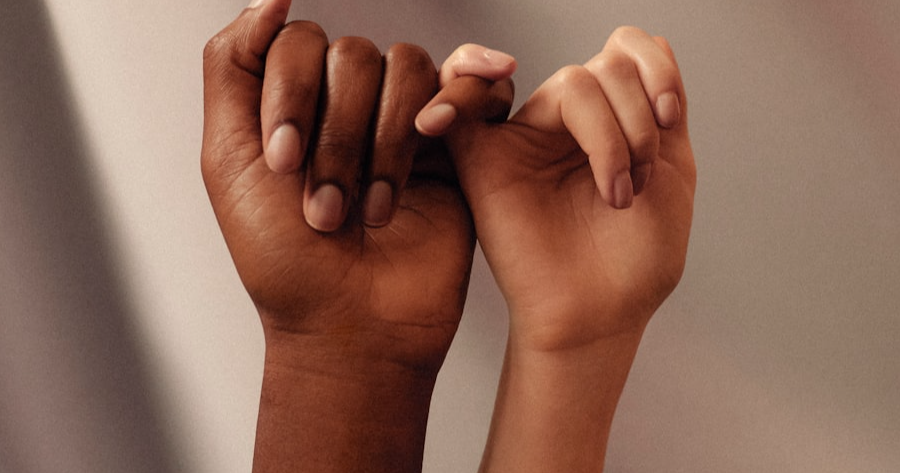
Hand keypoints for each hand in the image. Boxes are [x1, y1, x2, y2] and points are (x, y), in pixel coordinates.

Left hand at [201, 1, 512, 470]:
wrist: (352, 326)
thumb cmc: (286, 263)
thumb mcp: (228, 160)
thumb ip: (231, 66)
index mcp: (295, 104)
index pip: (298, 42)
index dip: (292, 95)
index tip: (283, 162)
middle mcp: (349, 106)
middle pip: (355, 56)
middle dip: (337, 136)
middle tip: (327, 205)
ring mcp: (405, 123)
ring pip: (407, 68)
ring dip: (386, 144)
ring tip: (373, 208)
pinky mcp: (456, 146)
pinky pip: (468, 85)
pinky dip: (457, 100)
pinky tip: (436, 135)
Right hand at [422, 27, 695, 349]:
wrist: (601, 314)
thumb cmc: (636, 258)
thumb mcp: (672, 169)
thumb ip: (660, 104)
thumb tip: (642, 42)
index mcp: (614, 120)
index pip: (627, 51)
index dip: (655, 69)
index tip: (669, 120)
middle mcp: (570, 123)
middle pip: (606, 67)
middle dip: (638, 120)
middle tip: (638, 182)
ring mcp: (527, 138)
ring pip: (571, 83)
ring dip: (611, 135)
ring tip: (616, 193)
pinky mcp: (484, 161)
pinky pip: (463, 104)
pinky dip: (462, 85)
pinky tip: (476, 93)